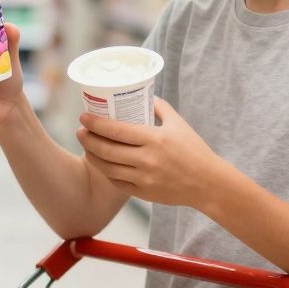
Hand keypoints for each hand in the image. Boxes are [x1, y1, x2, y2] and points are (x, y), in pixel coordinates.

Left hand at [76, 98, 227, 206]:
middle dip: (87, 139)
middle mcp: (147, 159)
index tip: (83, 117)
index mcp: (154, 138)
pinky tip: (100, 163)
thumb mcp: (179, 124)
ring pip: (107, 168)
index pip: (116, 130)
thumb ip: (160, 108)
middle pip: (106, 149)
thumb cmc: (194, 150)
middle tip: (80, 131)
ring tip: (86, 146)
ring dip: (92, 156)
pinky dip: (105, 172)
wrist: (208, 183)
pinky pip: (117, 182)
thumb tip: (144, 94)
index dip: (96, 123)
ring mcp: (144, 178)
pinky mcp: (144, 193)